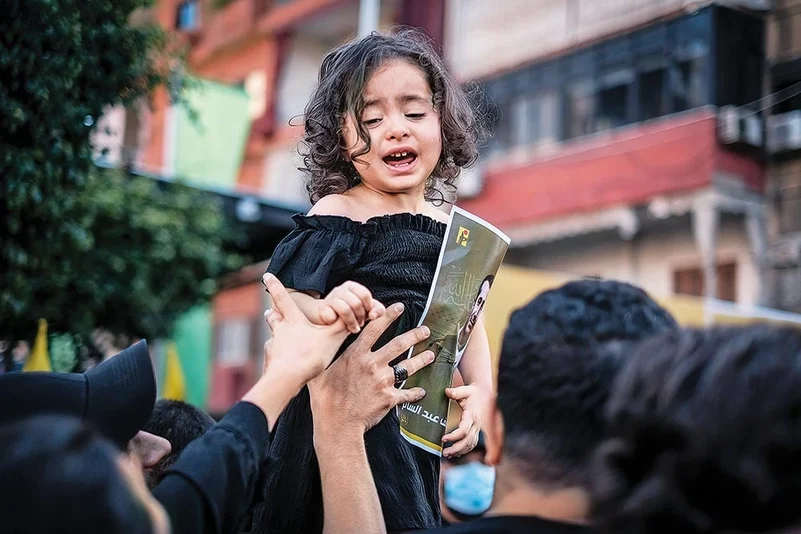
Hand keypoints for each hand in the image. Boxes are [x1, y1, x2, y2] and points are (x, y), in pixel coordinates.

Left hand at [260, 273, 349, 381]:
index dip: (276, 286)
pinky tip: (281, 363)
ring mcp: (274, 346)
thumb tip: (354, 315)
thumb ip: (342, 326)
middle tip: (268, 311)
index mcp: (294, 321)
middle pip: (274, 318)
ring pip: (272, 337)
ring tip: (276, 339)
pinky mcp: (272, 362)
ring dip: (275, 335)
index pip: (284, 299)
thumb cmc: (309, 356)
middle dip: (273, 313)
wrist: (287, 379)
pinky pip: (274, 355)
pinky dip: (277, 356)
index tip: (266, 275)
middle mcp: (280, 331)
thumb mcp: (331, 338)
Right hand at [308, 302, 434, 437]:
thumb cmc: (324, 398)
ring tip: (431, 355)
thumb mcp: (320, 369)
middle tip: (425, 330)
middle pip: (399, 345)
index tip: (400, 307)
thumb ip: (327, 354)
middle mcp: (373, 365)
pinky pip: (407, 393)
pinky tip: (421, 391)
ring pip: (408, 366)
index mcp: (356, 355)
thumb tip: (323, 340)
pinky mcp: (390, 398)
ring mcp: (383, 381)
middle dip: (415, 335)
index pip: (375, 329)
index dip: (388, 316)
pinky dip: (415, 392)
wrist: (337, 424)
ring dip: (421, 359)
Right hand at [318, 281, 385, 333]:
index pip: (365, 294)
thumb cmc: (351, 313)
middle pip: (356, 303)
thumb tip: (373, 316)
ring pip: (345, 310)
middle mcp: (340, 289)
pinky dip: (336, 324)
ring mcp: (329, 298)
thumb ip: (377, 310)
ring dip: (351, 323)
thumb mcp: (366, 310)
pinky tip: (338, 326)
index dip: (368, 308)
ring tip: (353, 329)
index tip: (367, 316)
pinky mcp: (321, 309)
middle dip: (360, 317)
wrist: (328, 319)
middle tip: (359, 324)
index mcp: (352, 286)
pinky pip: (331, 316)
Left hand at [442, 384, 484, 457]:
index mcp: (472, 415)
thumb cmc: (472, 393)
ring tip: (447, 454)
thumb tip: (446, 391)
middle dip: (456, 448)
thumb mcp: (464, 390)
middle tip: (444, 453)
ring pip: (470, 444)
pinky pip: (472, 444)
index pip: (464, 430)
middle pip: (467, 441)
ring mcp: (477, 429)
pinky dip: (464, 450)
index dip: (454, 436)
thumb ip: (456, 392)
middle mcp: (476, 424)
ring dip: (459, 451)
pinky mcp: (476, 431)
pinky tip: (455, 453)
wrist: (484, 394)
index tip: (443, 438)